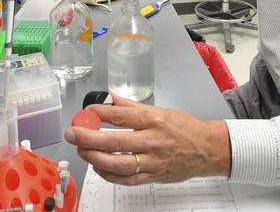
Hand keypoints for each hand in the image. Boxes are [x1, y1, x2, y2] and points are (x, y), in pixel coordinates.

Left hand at [64, 93, 230, 184]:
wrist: (206, 149)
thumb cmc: (184, 128)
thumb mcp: (160, 110)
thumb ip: (130, 107)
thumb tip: (108, 99)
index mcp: (153, 120)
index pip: (120, 117)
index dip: (98, 114)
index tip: (85, 112)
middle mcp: (152, 141)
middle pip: (114, 142)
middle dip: (88, 138)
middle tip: (73, 134)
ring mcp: (153, 161)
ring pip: (118, 164)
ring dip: (95, 158)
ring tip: (82, 151)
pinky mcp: (153, 176)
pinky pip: (127, 180)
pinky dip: (110, 175)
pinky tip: (98, 167)